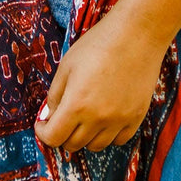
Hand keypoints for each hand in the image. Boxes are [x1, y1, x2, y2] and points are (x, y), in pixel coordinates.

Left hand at [35, 6, 167, 153]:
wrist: (137, 34)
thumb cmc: (98, 44)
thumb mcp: (67, 65)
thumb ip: (54, 95)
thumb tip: (49, 117)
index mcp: (76, 104)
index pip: (54, 138)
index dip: (43, 133)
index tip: (43, 124)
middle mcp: (97, 118)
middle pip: (73, 144)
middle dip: (62, 134)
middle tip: (63, 118)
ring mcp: (119, 120)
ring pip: (95, 146)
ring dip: (85, 136)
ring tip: (84, 117)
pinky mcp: (137, 117)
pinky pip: (118, 140)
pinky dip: (108, 135)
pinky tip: (105, 118)